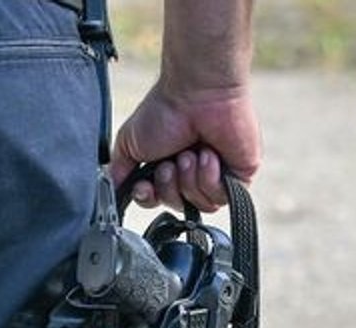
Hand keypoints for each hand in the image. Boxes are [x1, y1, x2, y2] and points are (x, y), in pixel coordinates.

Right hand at [108, 81, 259, 212]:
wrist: (197, 92)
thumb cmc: (165, 109)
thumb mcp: (128, 143)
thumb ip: (119, 172)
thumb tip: (116, 192)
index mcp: (169, 165)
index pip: (159, 200)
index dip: (150, 198)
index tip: (145, 187)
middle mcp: (193, 171)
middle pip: (179, 205)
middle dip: (169, 185)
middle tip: (171, 160)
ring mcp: (218, 173)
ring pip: (200, 204)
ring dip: (189, 179)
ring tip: (190, 152)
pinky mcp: (239, 173)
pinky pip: (221, 196)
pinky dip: (209, 177)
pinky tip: (208, 154)